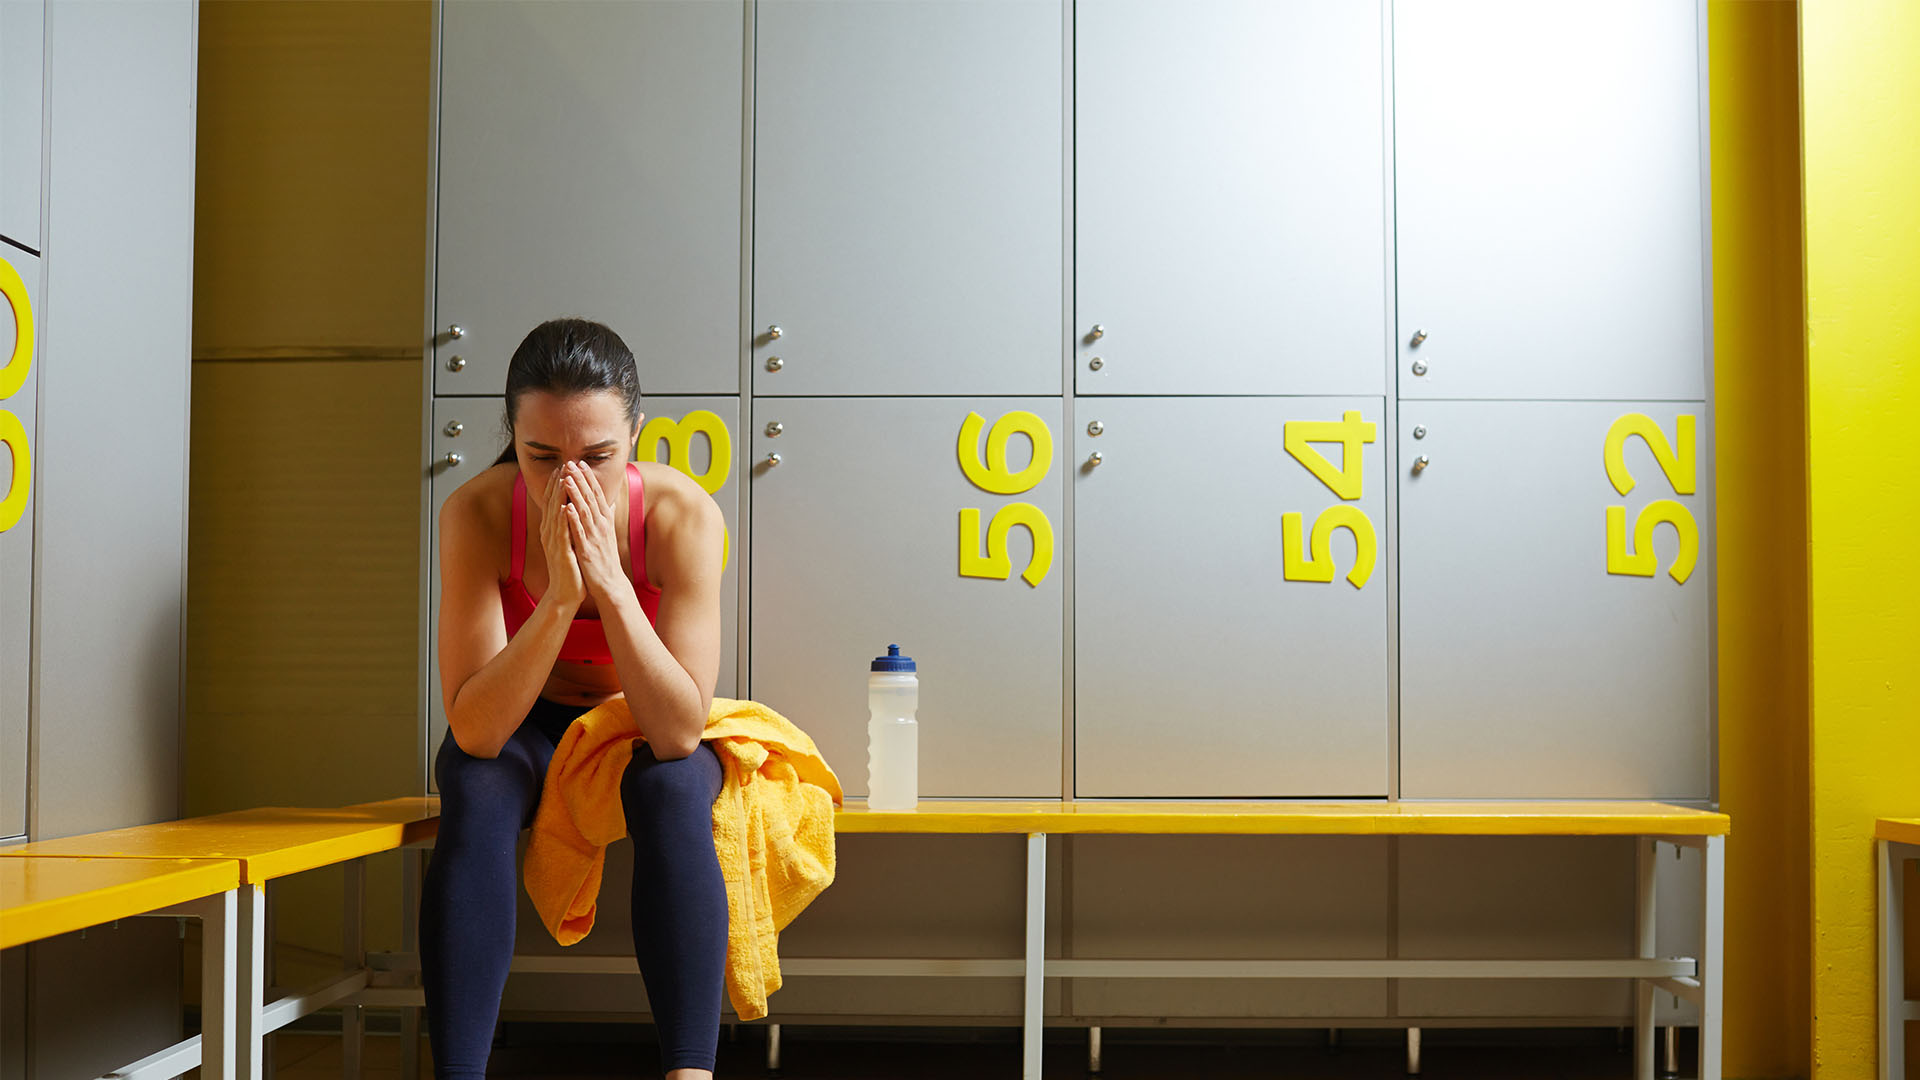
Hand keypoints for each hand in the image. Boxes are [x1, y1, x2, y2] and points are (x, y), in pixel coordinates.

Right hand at [538, 458, 586, 611]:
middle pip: (551, 503)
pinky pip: (560, 532)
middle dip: (556, 484)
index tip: (563, 467)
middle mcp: (549, 533)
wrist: (566, 592)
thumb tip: (573, 510)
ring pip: (554, 514)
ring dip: (558, 496)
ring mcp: (553, 542)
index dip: (556, 484)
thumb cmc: (570, 568)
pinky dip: (562, 518)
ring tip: (563, 478)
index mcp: (552, 530)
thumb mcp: (570, 542)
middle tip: (562, 465)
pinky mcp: (560, 552)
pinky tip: (564, 506)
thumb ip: (570, 526)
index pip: (553, 502)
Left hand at [560, 459, 625, 603]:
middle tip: (572, 462)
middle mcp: (602, 526)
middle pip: (591, 498)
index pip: (597, 494)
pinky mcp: (587, 549)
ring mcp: (595, 537)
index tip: (581, 462)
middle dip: (581, 479)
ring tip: (567, 478)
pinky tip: (567, 508)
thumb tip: (610, 501)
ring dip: (576, 494)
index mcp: (605, 521)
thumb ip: (607, 516)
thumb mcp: (608, 534)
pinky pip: (580, 532)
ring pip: (585, 511)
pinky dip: (574, 519)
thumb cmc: (606, 559)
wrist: (610, 583)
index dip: (589, 478)